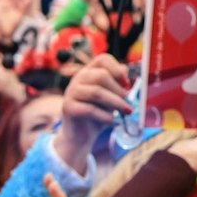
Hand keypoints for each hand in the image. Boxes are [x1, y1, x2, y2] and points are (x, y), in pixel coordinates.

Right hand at [56, 54, 130, 172]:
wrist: (80, 136)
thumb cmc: (98, 115)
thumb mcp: (111, 98)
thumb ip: (118, 86)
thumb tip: (126, 76)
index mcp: (89, 72)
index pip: (102, 59)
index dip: (117, 68)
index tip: (127, 83)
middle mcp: (78, 79)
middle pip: (101, 76)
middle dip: (118, 90)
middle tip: (128, 102)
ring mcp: (71, 92)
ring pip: (96, 92)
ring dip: (115, 103)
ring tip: (126, 112)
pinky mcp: (68, 107)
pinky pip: (89, 109)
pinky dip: (105, 117)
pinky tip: (114, 123)